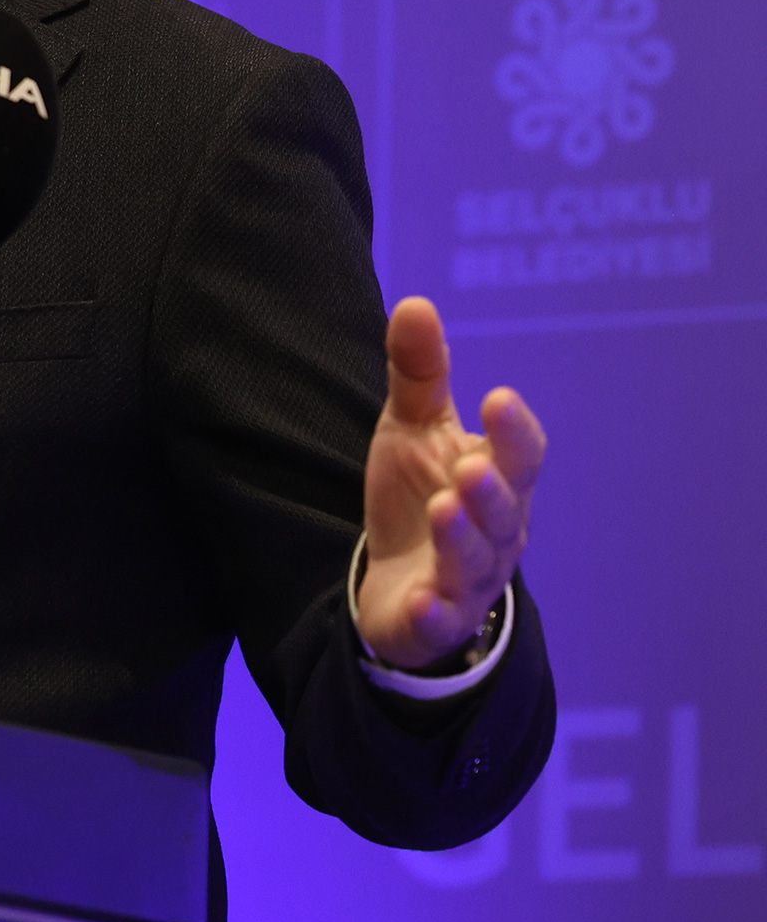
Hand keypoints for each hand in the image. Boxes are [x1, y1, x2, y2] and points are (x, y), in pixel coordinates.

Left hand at [357, 296, 544, 669]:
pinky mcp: (436, 619)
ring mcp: (469, 578)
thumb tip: (416, 302)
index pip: (521, 455)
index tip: (497, 397)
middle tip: (472, 464)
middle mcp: (497, 531)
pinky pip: (441, 618)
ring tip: (447, 505)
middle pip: (504, 509)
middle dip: (493, 488)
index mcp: (499, 480)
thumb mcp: (412, 429)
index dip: (514, 431)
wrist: (399, 583)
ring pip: (476, 560)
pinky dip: (436, 610)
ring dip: (465, 536)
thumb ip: (419, 373)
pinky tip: (425, 599)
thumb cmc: (420, 494)